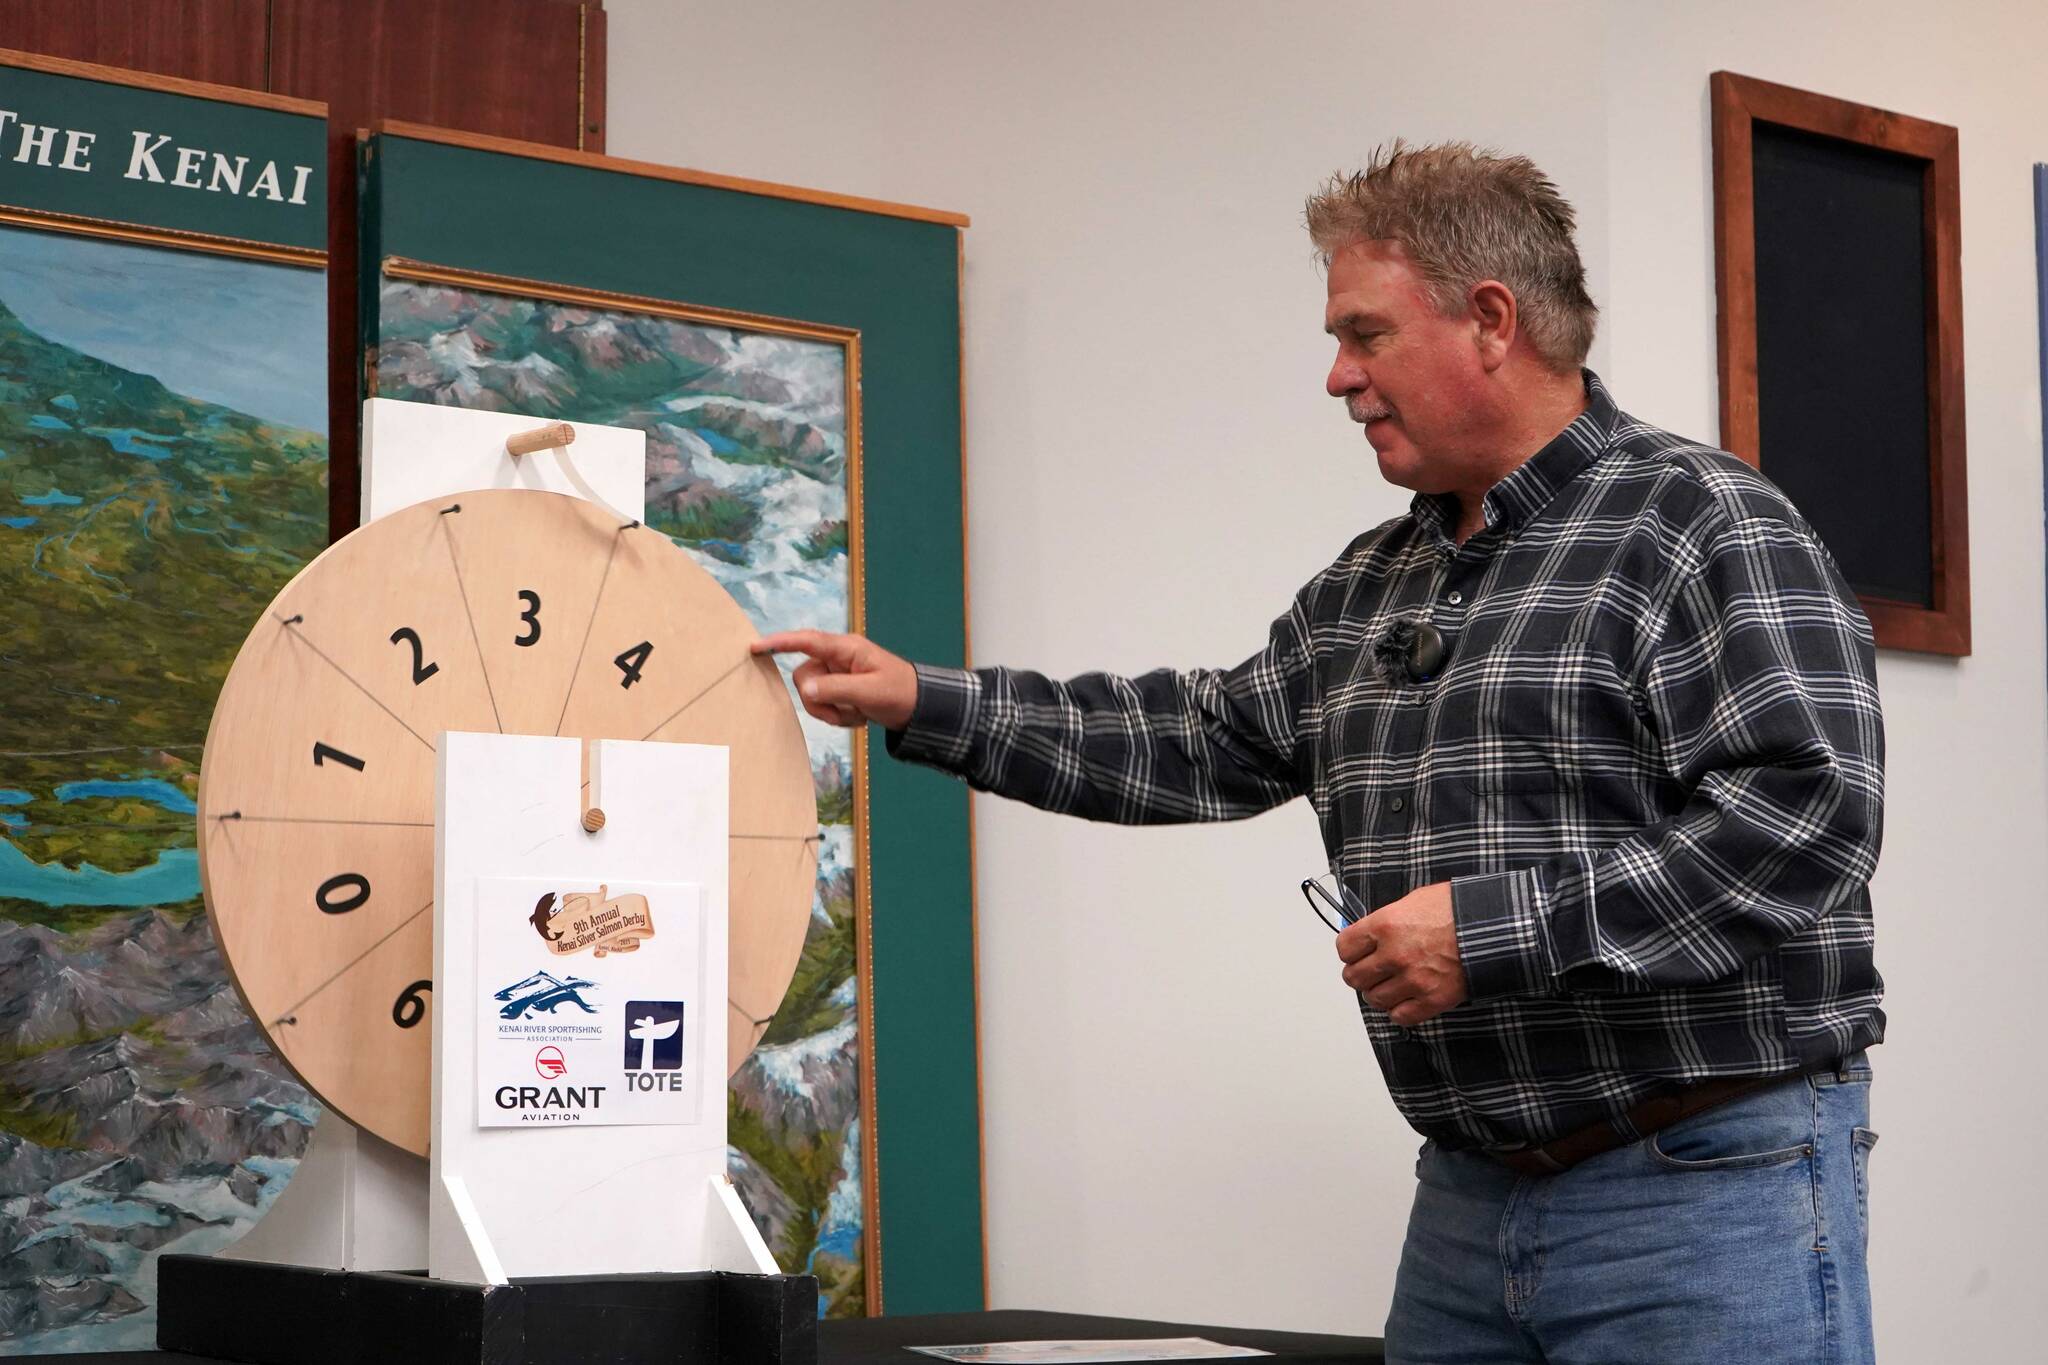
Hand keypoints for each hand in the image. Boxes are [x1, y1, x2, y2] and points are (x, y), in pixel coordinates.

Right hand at [751, 630, 918, 729]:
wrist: (917, 708)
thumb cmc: (899, 692)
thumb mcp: (869, 692)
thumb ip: (835, 689)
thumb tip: (805, 690)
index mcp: (846, 649)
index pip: (807, 641)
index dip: (780, 642)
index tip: (755, 646)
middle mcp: (837, 659)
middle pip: (805, 677)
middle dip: (820, 701)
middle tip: (847, 711)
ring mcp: (837, 675)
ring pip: (811, 695)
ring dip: (832, 711)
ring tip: (857, 714)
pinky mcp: (839, 690)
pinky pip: (823, 705)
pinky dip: (838, 715)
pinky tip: (859, 715)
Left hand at [1335, 881, 1468, 1026]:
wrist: (1497, 926)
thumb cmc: (1459, 908)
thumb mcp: (1415, 900)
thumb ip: (1388, 919)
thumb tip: (1369, 934)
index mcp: (1385, 925)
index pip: (1344, 947)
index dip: (1350, 950)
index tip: (1356, 951)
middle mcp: (1394, 954)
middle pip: (1354, 977)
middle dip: (1360, 974)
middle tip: (1372, 971)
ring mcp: (1413, 979)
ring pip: (1374, 999)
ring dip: (1379, 993)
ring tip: (1390, 985)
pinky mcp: (1433, 999)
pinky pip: (1400, 1016)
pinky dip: (1400, 1010)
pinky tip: (1406, 999)